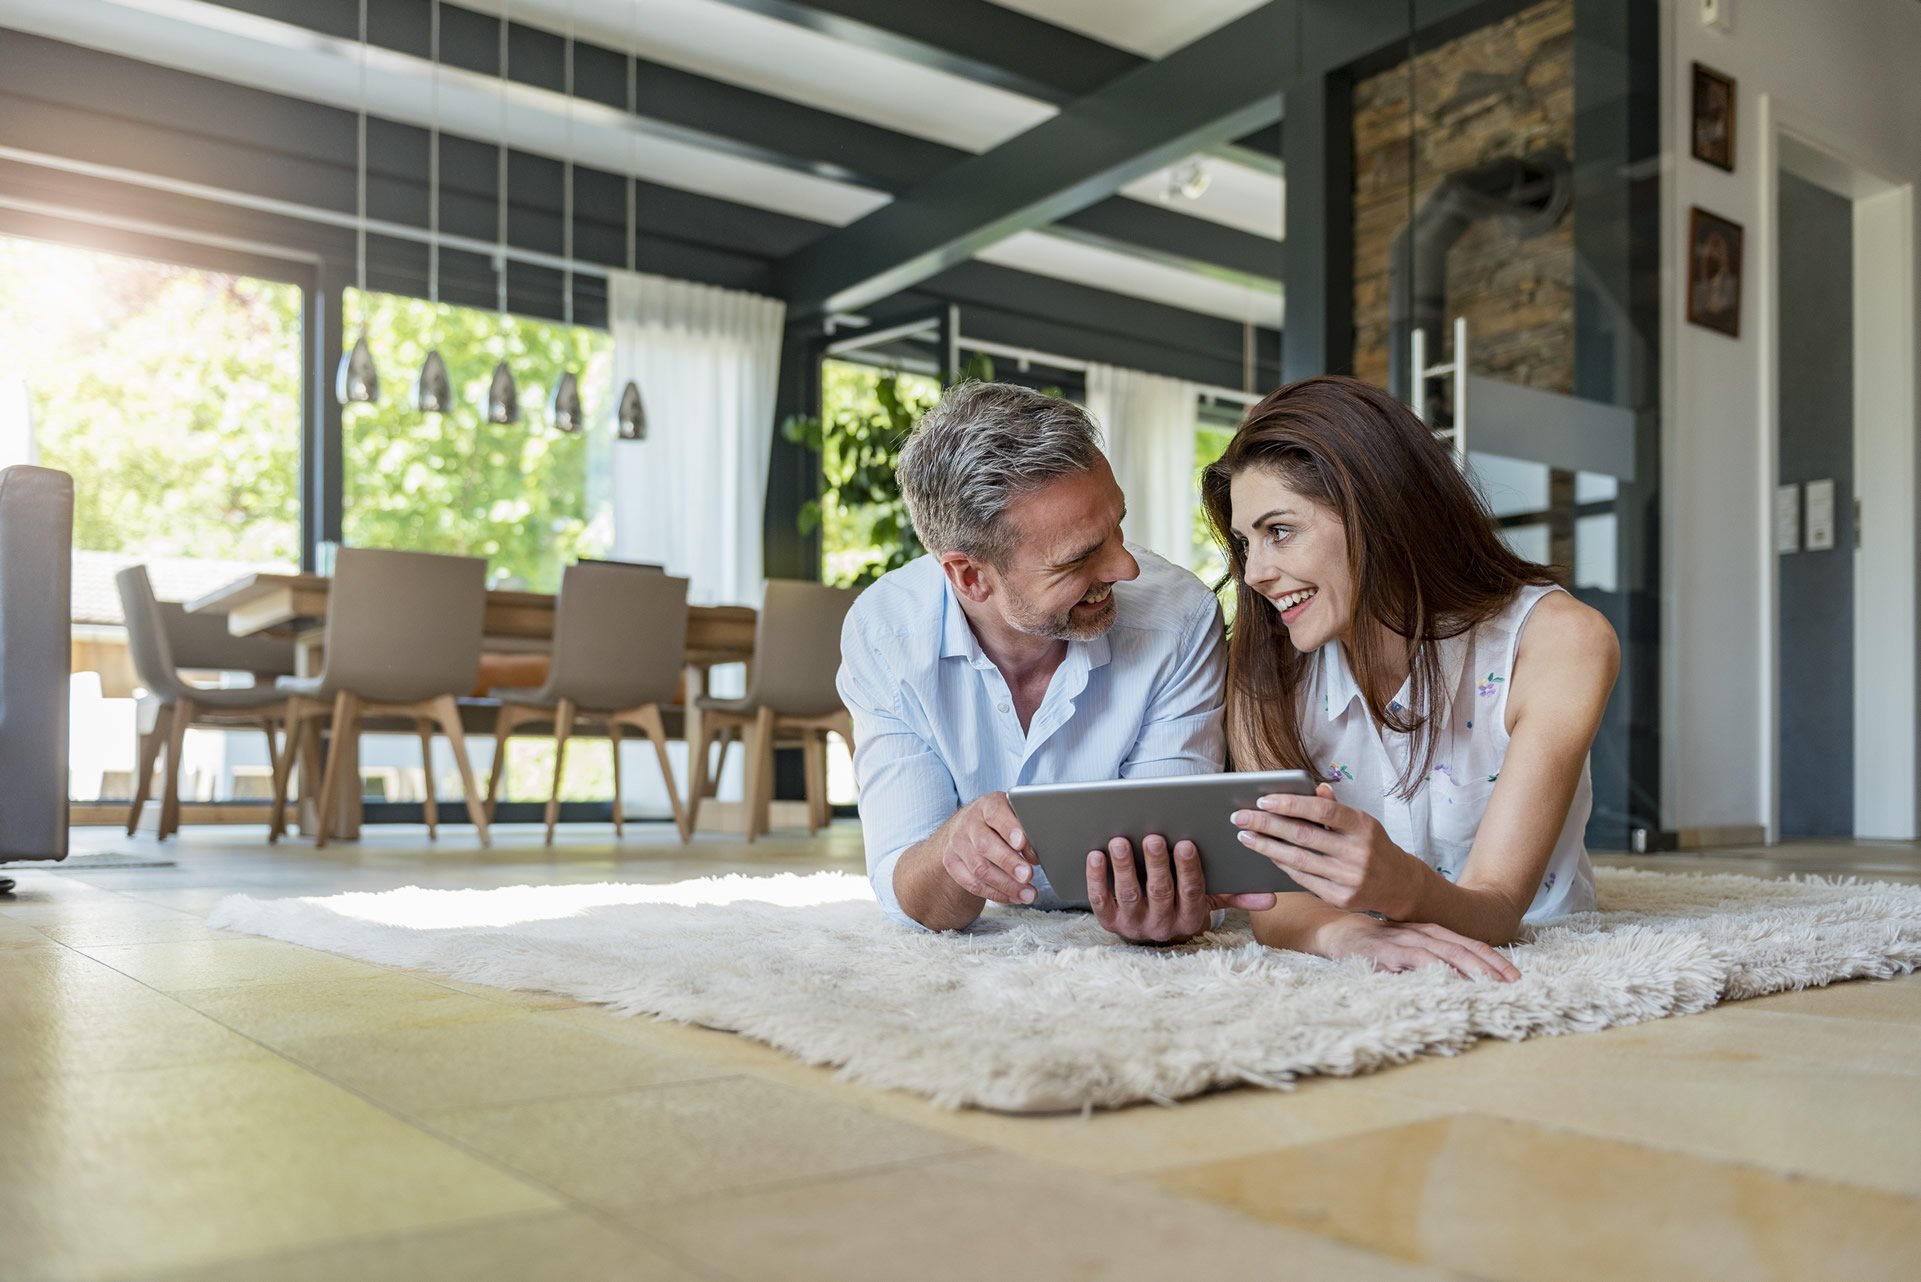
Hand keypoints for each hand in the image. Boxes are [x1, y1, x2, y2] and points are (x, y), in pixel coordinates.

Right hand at [938, 791, 1038, 905]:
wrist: (965, 828)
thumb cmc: (998, 822)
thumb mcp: (1013, 816)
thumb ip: (1025, 830)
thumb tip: (1034, 856)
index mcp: (987, 806)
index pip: (996, 814)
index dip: (1009, 828)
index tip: (1022, 843)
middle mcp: (969, 823)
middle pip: (985, 845)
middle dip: (1008, 862)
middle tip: (1028, 875)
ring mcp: (958, 844)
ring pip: (979, 869)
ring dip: (1006, 885)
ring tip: (1028, 894)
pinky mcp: (952, 864)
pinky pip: (973, 884)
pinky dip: (996, 894)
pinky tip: (1014, 897)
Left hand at [1087, 834, 1277, 944]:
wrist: (1151, 932)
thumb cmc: (1182, 902)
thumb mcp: (1210, 900)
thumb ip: (1236, 895)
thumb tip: (1270, 898)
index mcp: (1190, 917)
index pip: (1192, 892)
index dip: (1188, 869)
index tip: (1186, 843)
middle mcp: (1162, 924)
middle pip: (1160, 891)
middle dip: (1157, 864)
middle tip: (1154, 837)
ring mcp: (1133, 923)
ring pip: (1128, 894)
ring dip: (1124, 867)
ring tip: (1120, 841)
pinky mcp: (1107, 920)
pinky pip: (1100, 900)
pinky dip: (1096, 878)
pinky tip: (1095, 855)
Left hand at [1232, 784, 1424, 918]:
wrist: (1398, 885)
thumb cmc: (1372, 845)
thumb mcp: (1361, 822)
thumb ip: (1336, 807)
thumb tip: (1313, 788)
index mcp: (1363, 826)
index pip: (1323, 810)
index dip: (1291, 803)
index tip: (1263, 799)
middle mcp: (1357, 852)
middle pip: (1303, 835)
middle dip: (1266, 824)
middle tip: (1239, 817)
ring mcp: (1349, 878)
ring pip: (1298, 860)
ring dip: (1266, 847)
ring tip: (1245, 836)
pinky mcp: (1340, 899)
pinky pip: (1302, 879)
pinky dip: (1281, 864)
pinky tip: (1266, 854)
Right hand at [1317, 912, 1519, 981]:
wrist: (1337, 933)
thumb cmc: (1377, 945)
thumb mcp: (1409, 948)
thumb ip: (1433, 958)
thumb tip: (1466, 979)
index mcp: (1432, 932)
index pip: (1471, 945)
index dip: (1495, 960)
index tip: (1517, 978)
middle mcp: (1423, 933)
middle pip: (1465, 948)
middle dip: (1492, 966)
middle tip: (1514, 984)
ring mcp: (1406, 942)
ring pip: (1446, 953)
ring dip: (1471, 968)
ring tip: (1491, 984)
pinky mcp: (1388, 952)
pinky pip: (1416, 960)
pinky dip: (1435, 969)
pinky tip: (1449, 980)